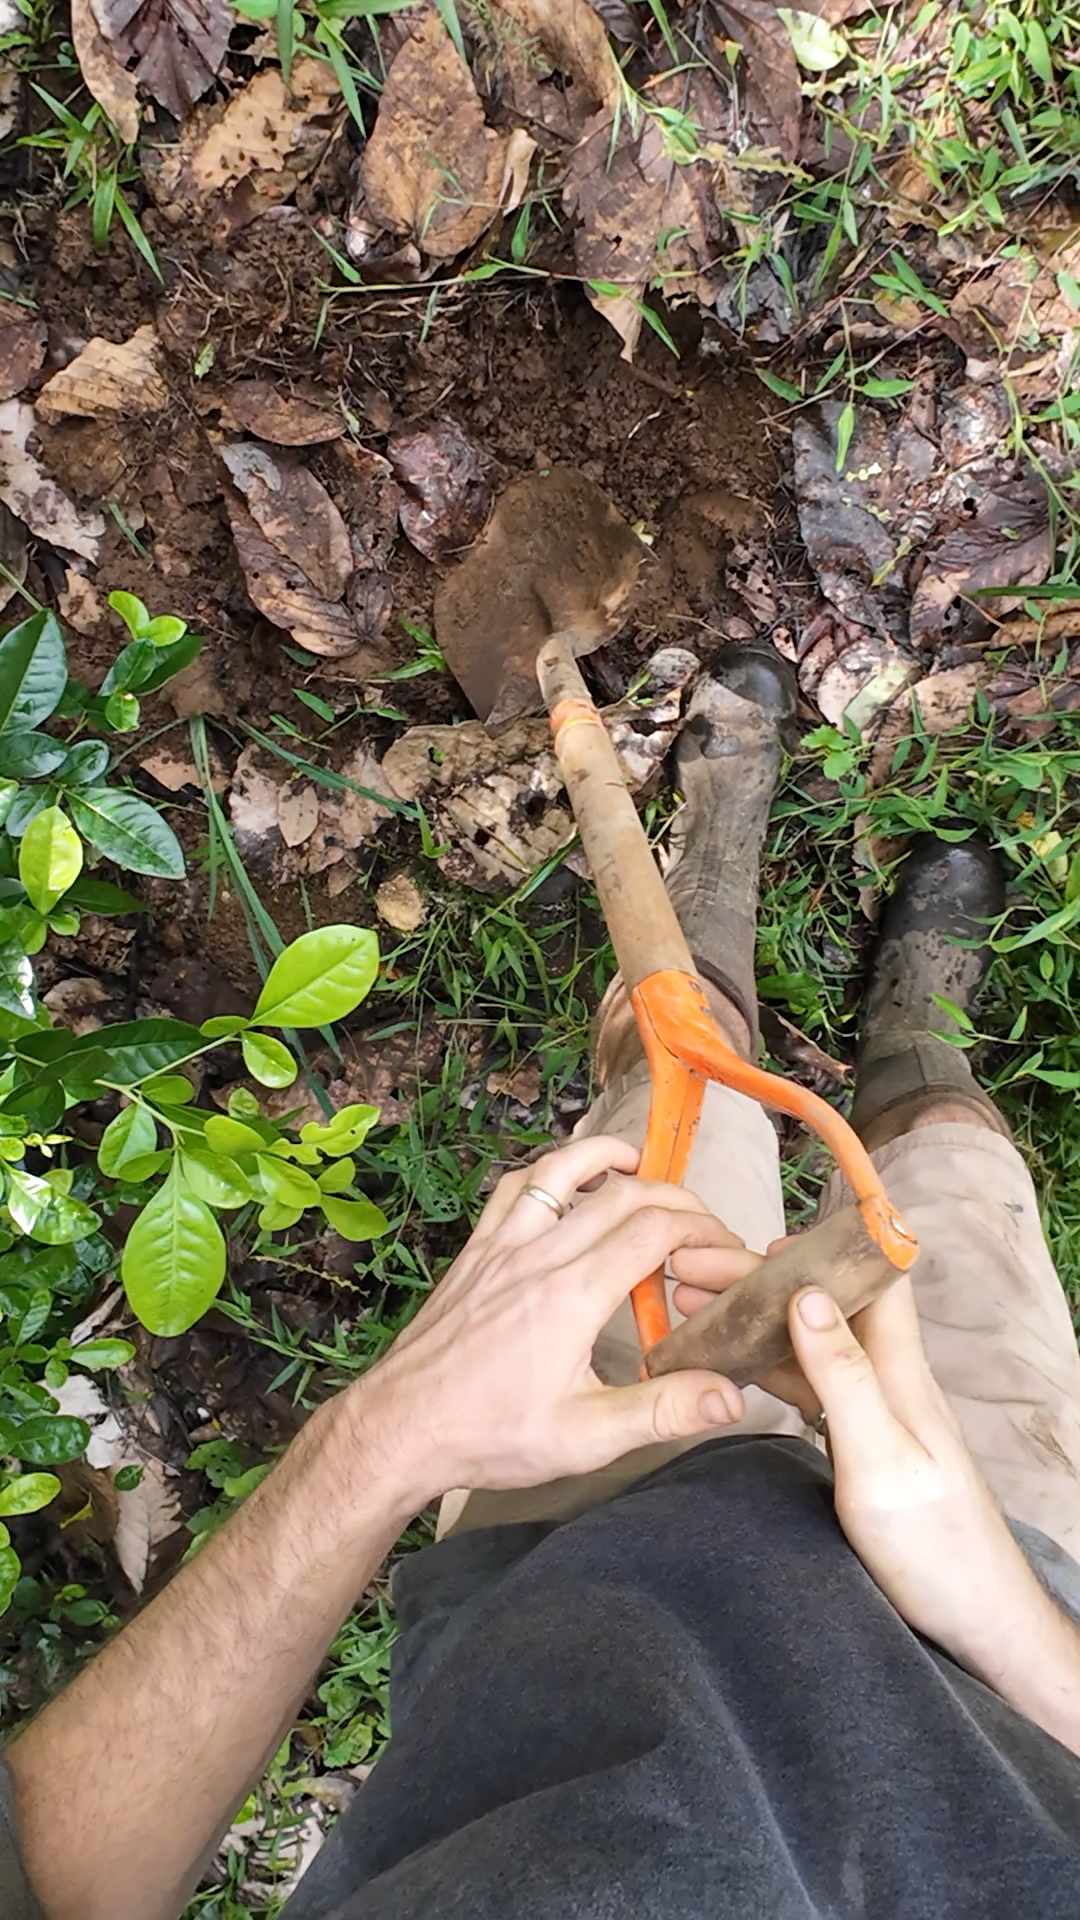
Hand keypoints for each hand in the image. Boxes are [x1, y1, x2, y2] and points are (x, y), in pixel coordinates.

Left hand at [350, 1135, 747, 1515]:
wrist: (401, 1429)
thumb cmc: (489, 1437)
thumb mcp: (586, 1439)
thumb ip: (662, 1412)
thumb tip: (730, 1397)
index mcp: (573, 1296)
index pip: (655, 1231)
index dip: (701, 1228)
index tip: (724, 1247)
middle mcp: (538, 1257)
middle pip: (621, 1195)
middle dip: (673, 1196)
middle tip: (700, 1221)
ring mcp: (501, 1248)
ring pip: (560, 1171)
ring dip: (605, 1158)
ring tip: (639, 1165)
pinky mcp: (475, 1254)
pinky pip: (513, 1190)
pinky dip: (546, 1172)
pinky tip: (562, 1183)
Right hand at [672, 1240, 1058, 1678]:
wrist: (974, 1618)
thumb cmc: (935, 1547)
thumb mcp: (880, 1458)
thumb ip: (844, 1377)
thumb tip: (810, 1295)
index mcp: (900, 1369)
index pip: (868, 1277)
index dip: (817, 1247)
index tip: (751, 1240)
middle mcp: (889, 1378)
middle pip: (822, 1304)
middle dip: (757, 1279)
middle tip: (686, 1271)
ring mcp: (874, 1410)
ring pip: (807, 1342)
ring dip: (751, 1318)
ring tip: (687, 1307)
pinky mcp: (860, 1443)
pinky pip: (806, 1384)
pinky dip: (762, 1365)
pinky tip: (726, 1365)